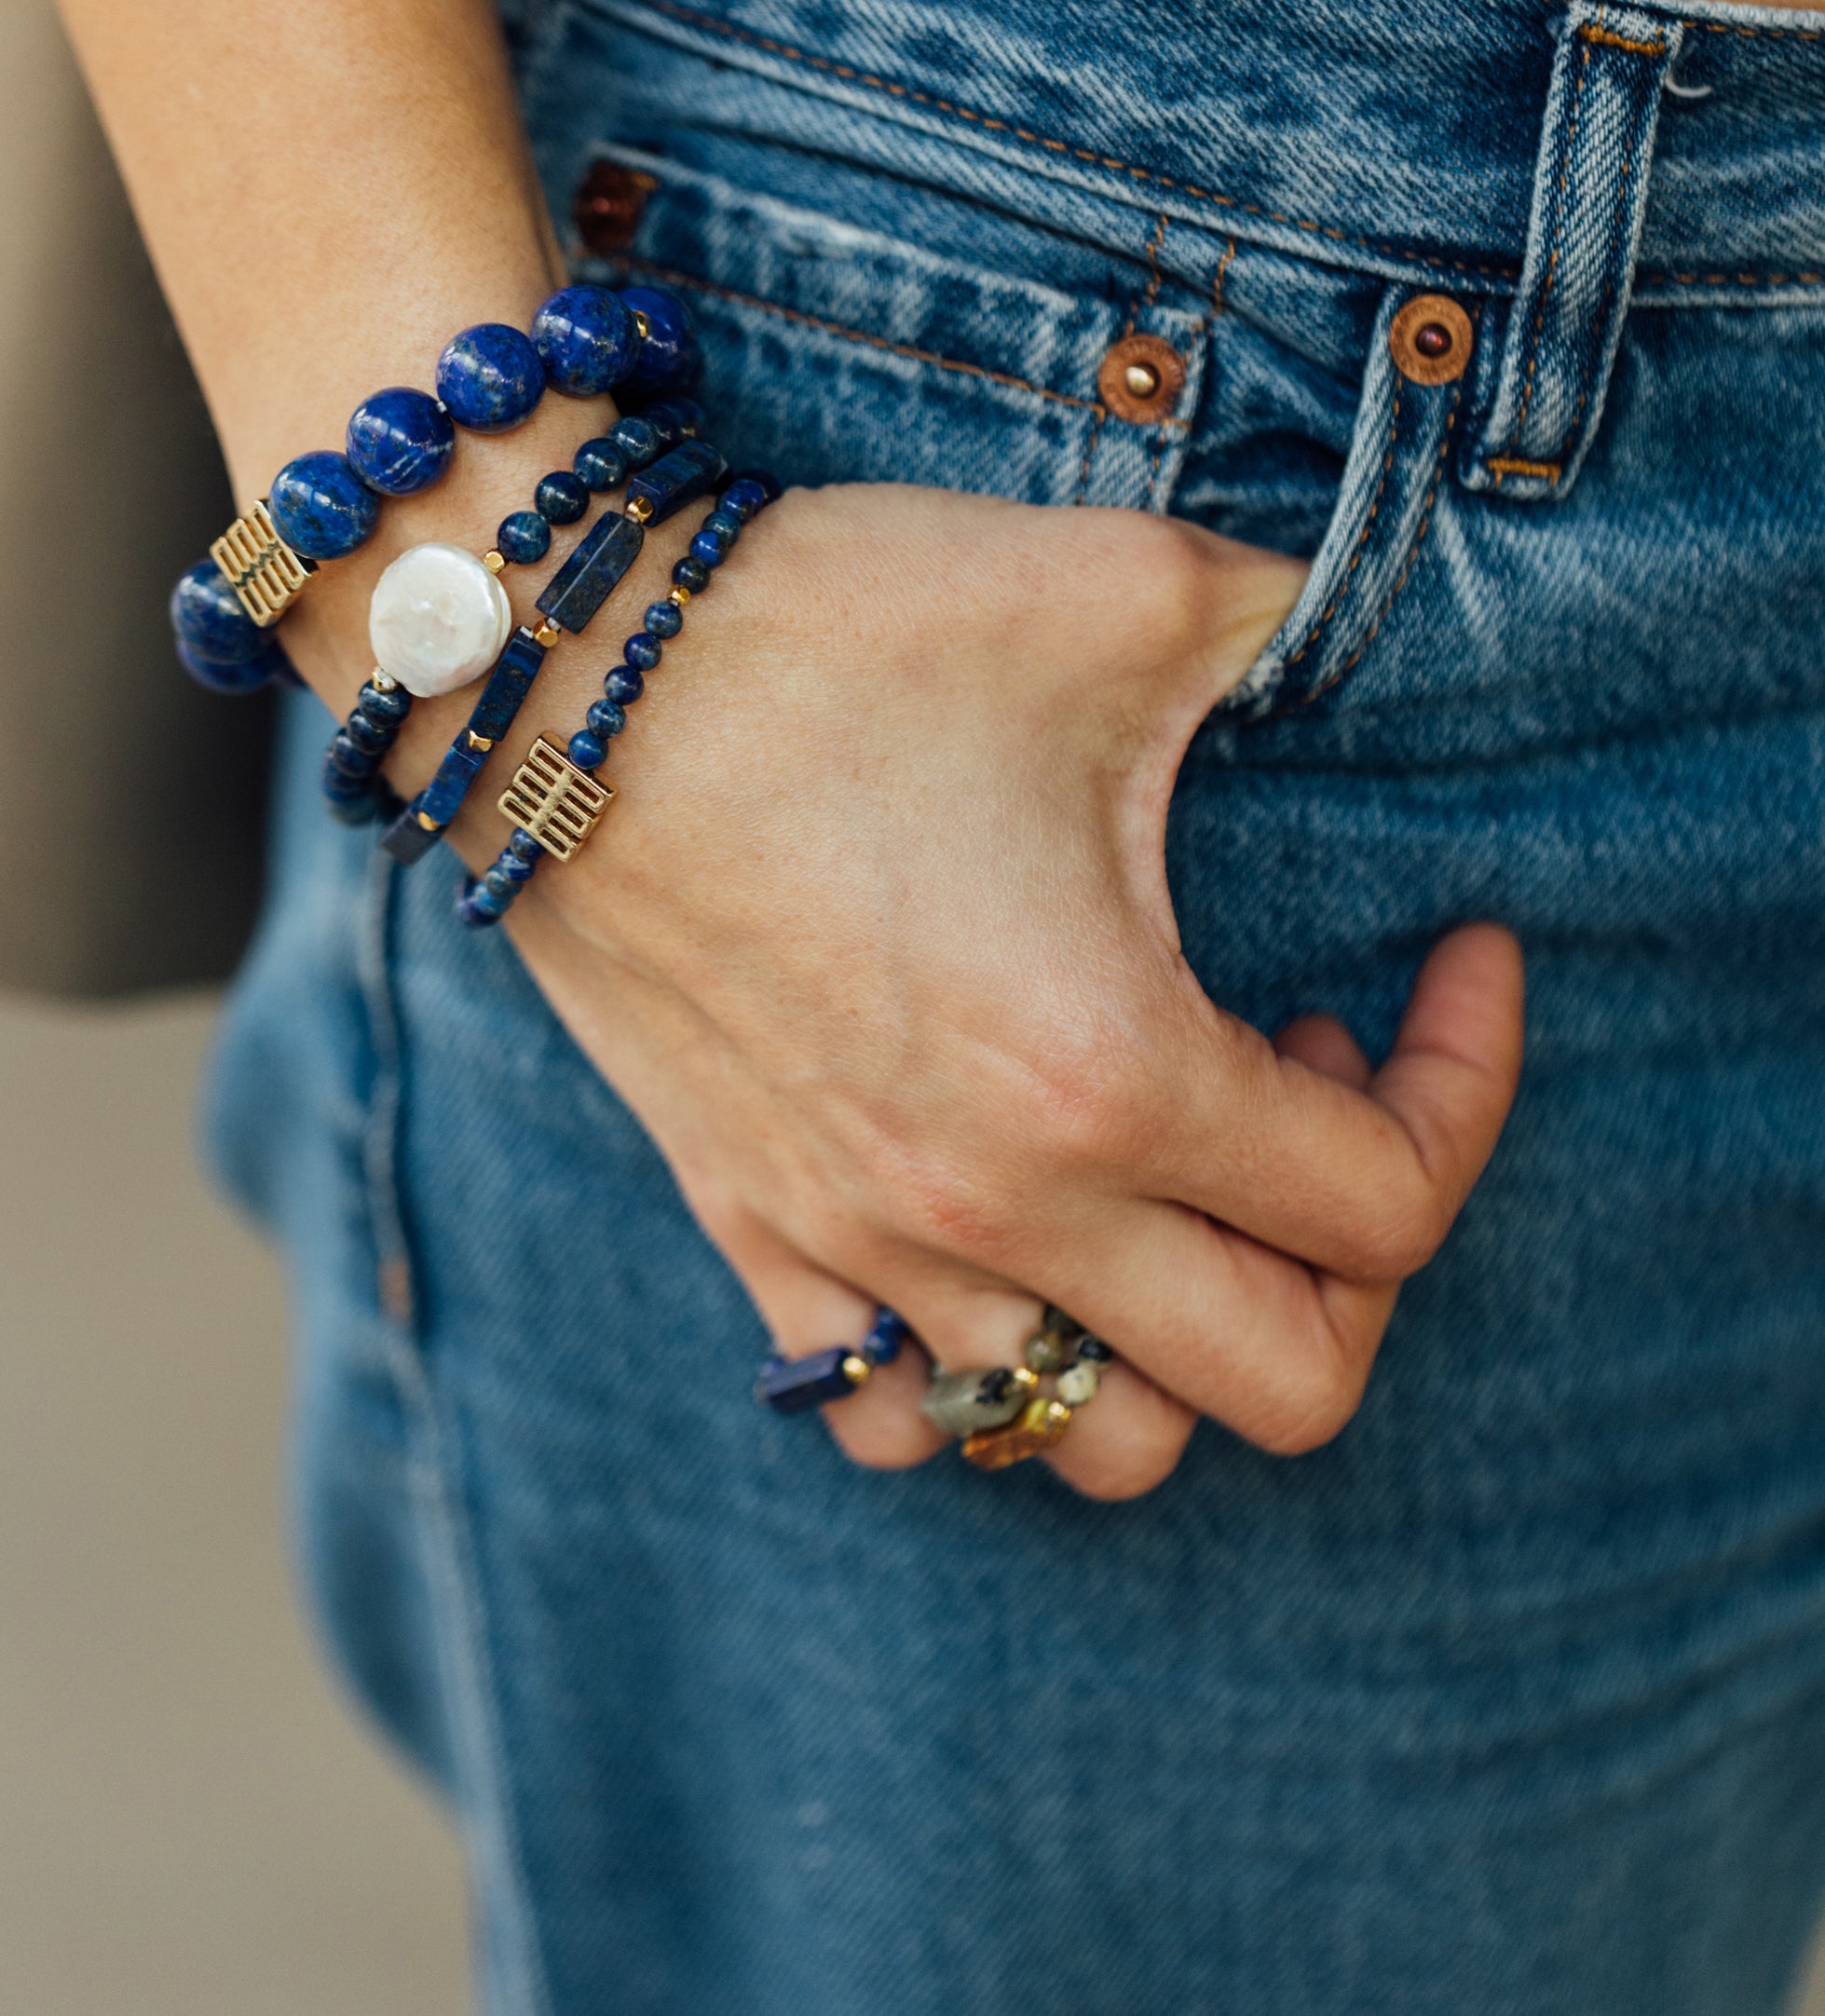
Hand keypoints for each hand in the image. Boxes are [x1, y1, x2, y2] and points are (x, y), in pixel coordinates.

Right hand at [470, 483, 1521, 1498]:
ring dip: (1184, 1333)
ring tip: (1163, 1167)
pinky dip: (983, 1371)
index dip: (1468, 1080)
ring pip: (1093, 1435)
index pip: (1390, 1204)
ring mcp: (862, 1244)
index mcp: (1110, 1070)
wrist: (555, 677)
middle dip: (1364, 1263)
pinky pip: (896, 1414)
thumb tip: (1359, 627)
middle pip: (1285, 1382)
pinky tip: (1001, 1230)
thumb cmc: (836, 632)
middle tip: (1320, 1094)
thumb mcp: (1123, 588)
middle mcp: (995, 1207)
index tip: (1451, 957)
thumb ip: (1296, 620)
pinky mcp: (752, 1231)